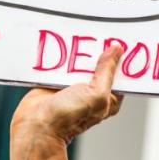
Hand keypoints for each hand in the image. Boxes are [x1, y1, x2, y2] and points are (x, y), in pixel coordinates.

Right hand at [10, 44, 124, 149]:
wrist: (36, 124)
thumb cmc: (68, 119)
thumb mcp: (97, 94)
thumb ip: (107, 72)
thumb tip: (117, 51)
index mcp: (108, 98)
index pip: (120, 74)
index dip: (122, 58)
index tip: (122, 40)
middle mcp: (92, 91)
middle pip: (100, 64)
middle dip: (99, 50)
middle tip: (99, 34)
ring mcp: (74, 85)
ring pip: (80, 62)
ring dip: (79, 52)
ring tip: (80, 37)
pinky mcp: (57, 80)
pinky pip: (62, 63)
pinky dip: (63, 56)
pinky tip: (64, 46)